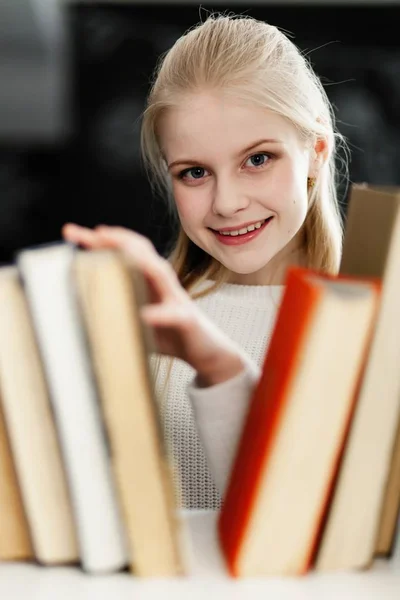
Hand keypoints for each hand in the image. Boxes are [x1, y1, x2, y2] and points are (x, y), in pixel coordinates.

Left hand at [62, 223, 245, 385]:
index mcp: (148, 280)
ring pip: (159, 273)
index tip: (73, 233)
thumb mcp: (139, 317)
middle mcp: (162, 282)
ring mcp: (176, 298)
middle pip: (139, 253)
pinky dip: (158, 314)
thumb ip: (118, 307)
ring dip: (139, 262)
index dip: (99, 241)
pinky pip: (172, 315)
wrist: (205, 350)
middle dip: (115, 239)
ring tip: (119, 254)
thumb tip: (82, 307)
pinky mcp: (186, 319)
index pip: (123, 252)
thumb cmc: (170, 333)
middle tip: (91, 232)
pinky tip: (145, 315)